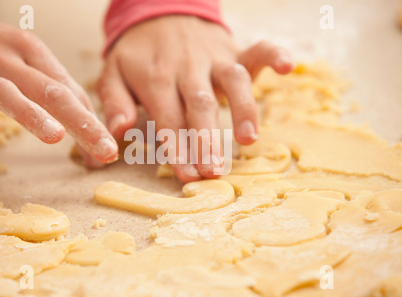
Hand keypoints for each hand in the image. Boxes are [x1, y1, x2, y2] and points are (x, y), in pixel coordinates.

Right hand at [0, 9, 117, 164]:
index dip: (92, 122)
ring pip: (6, 92)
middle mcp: (7, 59)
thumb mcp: (25, 62)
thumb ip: (53, 91)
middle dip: (82, 124)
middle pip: (51, 92)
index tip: (109, 150)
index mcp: (31, 53)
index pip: (70, 91)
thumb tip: (87, 128)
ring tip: (55, 136)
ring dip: (31, 114)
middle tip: (104, 151)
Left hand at [97, 15, 292, 181]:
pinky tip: (288, 67)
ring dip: (243, 109)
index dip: (178, 148)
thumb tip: (118, 131)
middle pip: (200, 105)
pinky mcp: (233, 50)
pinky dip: (273, 55)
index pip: (168, 118)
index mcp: (155, 79)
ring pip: (232, 81)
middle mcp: (187, 69)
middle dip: (206, 139)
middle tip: (213, 171)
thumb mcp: (113, 73)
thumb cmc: (138, 53)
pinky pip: (256, 49)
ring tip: (248, 140)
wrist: (159, 12)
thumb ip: (114, 102)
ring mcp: (213, 58)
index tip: (186, 176)